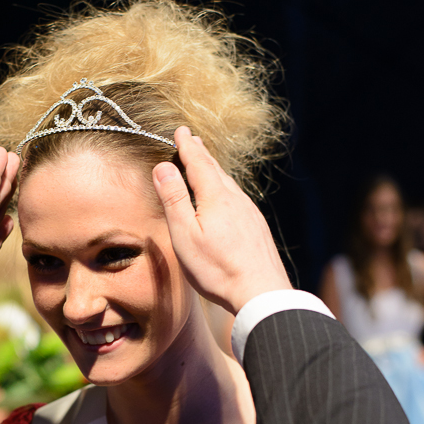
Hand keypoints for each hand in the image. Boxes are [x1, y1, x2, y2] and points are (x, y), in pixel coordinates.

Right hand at [152, 127, 290, 314]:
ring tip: (207, 164)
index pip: (199, 163)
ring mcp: (250, 213)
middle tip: (192, 140)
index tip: (180, 130)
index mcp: (216, 197)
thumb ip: (174, 199)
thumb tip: (163, 167)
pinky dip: (226, 189)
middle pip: (216, 170)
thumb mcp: (185, 235)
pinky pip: (238, 198)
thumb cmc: (217, 269)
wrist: (260, 292)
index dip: (187, 146)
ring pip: (229, 184)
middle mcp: (236, 200)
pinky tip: (227, 198)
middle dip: (201, 153)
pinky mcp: (257, 228)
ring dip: (215, 170)